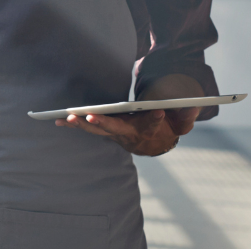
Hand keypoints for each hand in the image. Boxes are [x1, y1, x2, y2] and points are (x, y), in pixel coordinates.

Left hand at [53, 73, 202, 156]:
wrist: (154, 143)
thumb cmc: (167, 126)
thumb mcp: (181, 121)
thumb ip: (186, 115)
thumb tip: (192, 106)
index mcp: (149, 130)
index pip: (153, 126)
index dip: (155, 120)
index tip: (158, 113)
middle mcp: (129, 134)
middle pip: (116, 129)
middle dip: (104, 123)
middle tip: (92, 114)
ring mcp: (115, 134)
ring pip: (98, 130)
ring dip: (82, 124)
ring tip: (66, 117)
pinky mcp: (105, 130)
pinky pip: (88, 128)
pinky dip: (74, 124)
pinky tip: (57, 120)